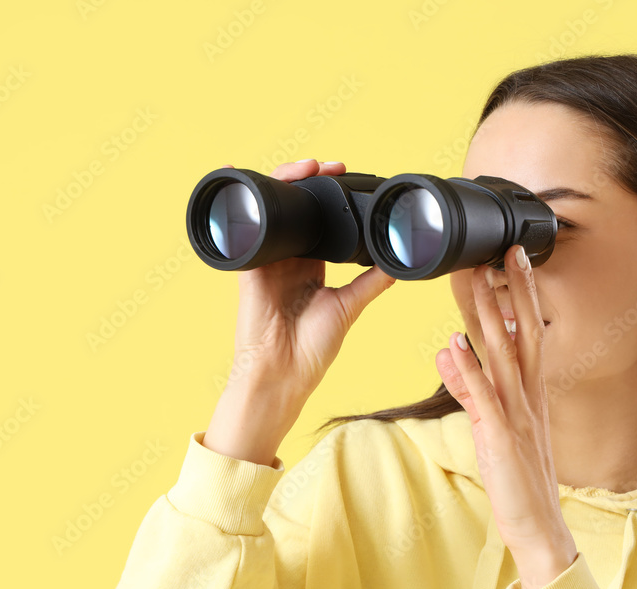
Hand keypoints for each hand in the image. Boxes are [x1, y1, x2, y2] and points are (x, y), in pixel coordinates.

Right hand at [203, 160, 396, 465]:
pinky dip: (241, 199)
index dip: (331, 195)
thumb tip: (399, 262)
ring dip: (283, 181)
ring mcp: (267, 259)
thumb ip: (371, 282)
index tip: (346, 175)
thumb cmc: (312, 349)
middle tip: (328, 166)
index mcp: (311, 264)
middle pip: (296, 207)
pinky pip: (242, 227)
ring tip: (303, 166)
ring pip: (273, 209)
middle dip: (310, 180)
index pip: (320, 219)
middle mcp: (288, 257)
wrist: (282, 374)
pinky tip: (238, 171)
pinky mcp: (250, 265)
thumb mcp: (348, 307)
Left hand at [435, 244, 576, 588]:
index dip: (520, 295)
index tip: (509, 259)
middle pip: (519, 332)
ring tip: (477, 279)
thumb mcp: (492, 424)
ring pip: (502, 354)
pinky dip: (468, 370)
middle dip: (509, 291)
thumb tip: (447, 352)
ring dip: (488, 316)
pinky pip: (482, 397)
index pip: (526, 332)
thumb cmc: (517, 475)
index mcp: (529, 392)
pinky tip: (454, 345)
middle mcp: (527, 396)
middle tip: (498, 251)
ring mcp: (516, 414)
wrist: (538, 524)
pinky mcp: (500, 436)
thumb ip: (467, 387)